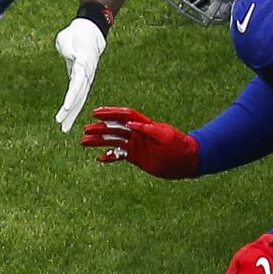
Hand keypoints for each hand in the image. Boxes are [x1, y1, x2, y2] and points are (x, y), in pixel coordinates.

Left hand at [52, 16, 107, 131]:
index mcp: (83, 63)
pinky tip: (68, 119)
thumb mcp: (66, 37)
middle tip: (62, 124)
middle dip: (71, 111)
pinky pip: (79, 97)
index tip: (66, 107)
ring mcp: (87, 78)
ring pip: (80, 99)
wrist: (90, 34)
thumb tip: (71, 56)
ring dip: (72, 114)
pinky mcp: (83, 81)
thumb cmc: (75, 35)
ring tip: (64, 128)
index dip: (72, 96)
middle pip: (79, 95)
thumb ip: (67, 46)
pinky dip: (73, 108)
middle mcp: (87, 74)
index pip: (77, 82)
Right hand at [81, 107, 198, 177]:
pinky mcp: (137, 157)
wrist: (187, 161)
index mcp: (144, 125)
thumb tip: (130, 123)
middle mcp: (137, 133)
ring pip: (113, 141)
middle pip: (115, 128)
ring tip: (84, 142)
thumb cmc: (179, 146)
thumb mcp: (165, 136)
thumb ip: (148, 129)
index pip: (124, 116)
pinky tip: (99, 158)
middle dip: (100, 128)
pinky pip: (119, 155)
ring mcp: (136, 145)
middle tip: (86, 129)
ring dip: (99, 141)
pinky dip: (109, 156)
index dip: (110, 113)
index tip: (96, 113)